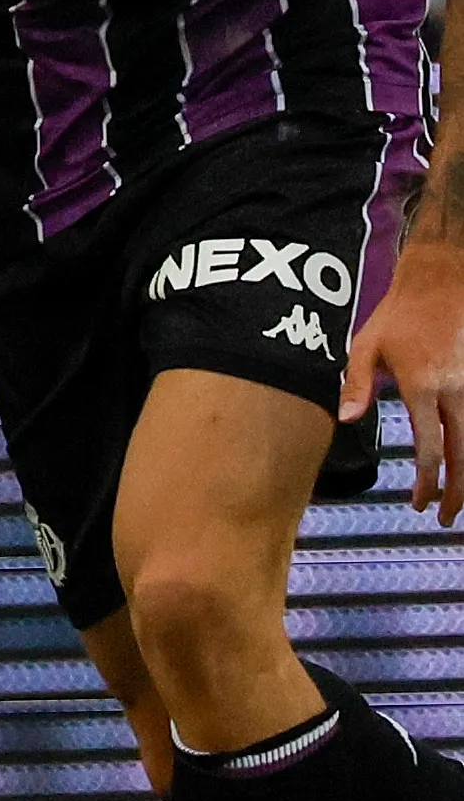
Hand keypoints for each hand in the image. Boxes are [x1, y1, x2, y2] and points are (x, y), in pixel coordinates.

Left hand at [344, 231, 463, 518]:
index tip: (418, 504)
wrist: (443, 281)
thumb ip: (357, 385)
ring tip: (459, 505)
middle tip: (445, 519)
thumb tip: (348, 421)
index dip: (427, 482)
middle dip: (457, 491)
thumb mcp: (366, 345)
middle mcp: (455, 391)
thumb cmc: (399, 314)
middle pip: (463, 454)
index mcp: (423, 386)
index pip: (430, 447)